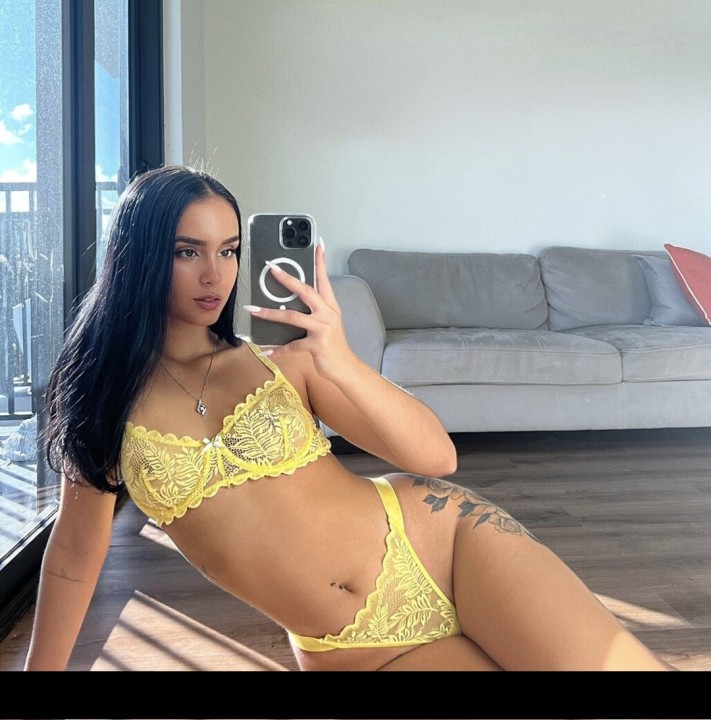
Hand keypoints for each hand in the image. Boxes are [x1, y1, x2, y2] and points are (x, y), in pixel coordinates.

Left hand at [244, 240, 355, 379]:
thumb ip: (313, 311)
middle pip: (306, 291)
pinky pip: (292, 345)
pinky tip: (265, 351)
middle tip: (271, 268)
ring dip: (270, 314)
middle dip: (287, 279)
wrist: (345, 367)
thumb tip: (288, 304)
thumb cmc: (332, 344)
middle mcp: (328, 314)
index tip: (318, 244)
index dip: (321, 262)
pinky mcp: (317, 345)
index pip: (324, 280)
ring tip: (253, 310)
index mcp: (330, 306)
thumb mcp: (326, 323)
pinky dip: (278, 349)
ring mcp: (323, 329)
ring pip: (293, 317)